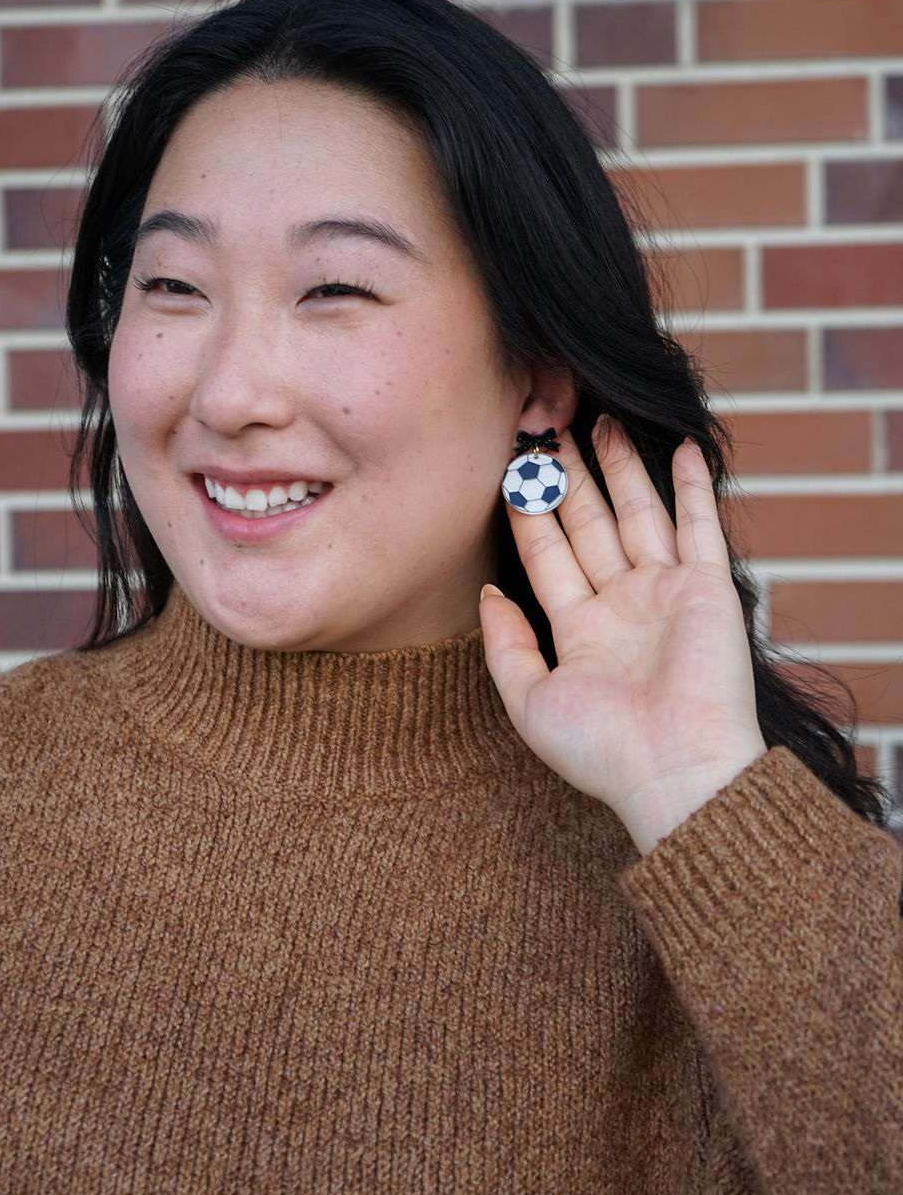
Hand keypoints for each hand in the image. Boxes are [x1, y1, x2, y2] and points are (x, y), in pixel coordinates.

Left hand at [479, 422, 766, 853]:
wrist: (676, 773)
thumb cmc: (601, 751)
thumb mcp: (530, 700)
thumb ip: (505, 644)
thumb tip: (487, 591)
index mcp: (581, 630)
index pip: (547, 553)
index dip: (529, 509)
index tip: (510, 465)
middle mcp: (623, 605)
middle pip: (589, 523)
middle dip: (568, 476)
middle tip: (549, 426)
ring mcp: (666, 594)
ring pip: (638, 514)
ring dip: (620, 468)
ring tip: (600, 421)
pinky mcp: (708, 590)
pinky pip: (699, 527)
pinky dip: (692, 487)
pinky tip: (678, 447)